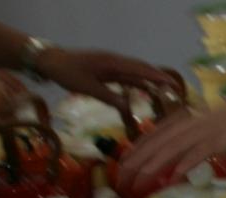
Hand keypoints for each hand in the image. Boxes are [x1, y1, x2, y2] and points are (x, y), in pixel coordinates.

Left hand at [34, 47, 178, 113]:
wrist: (50, 61)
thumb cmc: (67, 73)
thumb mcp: (87, 87)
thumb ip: (109, 97)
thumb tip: (130, 108)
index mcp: (112, 63)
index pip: (140, 69)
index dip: (157, 77)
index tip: (173, 84)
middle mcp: (115, 62)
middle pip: (141, 69)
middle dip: (158, 78)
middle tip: (175, 89)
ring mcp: (111, 65)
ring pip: (135, 73)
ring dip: (149, 81)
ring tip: (165, 91)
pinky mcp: (107, 70)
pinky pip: (126, 76)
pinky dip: (137, 83)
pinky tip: (144, 90)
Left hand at [117, 105, 225, 195]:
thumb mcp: (202, 132)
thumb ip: (187, 144)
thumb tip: (173, 163)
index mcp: (180, 122)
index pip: (150, 137)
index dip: (134, 152)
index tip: (120, 168)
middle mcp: (185, 125)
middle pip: (155, 144)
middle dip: (136, 163)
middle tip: (121, 181)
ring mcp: (200, 132)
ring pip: (170, 148)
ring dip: (153, 165)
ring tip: (139, 180)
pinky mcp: (216, 140)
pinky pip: (197, 153)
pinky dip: (185, 164)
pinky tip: (174, 177)